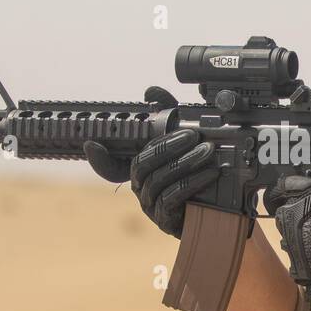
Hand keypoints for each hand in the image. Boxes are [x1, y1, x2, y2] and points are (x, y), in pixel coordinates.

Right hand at [84, 88, 219, 237]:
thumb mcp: (184, 141)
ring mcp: (151, 205)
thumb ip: (167, 115)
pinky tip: (209, 173)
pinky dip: (193, 183)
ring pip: (161, 180)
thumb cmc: (195, 172)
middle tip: (193, 135)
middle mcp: (140, 187)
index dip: (99, 158)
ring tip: (208, 151)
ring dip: (186, 163)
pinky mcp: (167, 220)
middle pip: (145, 164)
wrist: (219, 208)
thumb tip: (151, 90)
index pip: (112, 165)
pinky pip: (174, 198)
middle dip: (169, 146)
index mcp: (140, 170)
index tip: (92, 145)